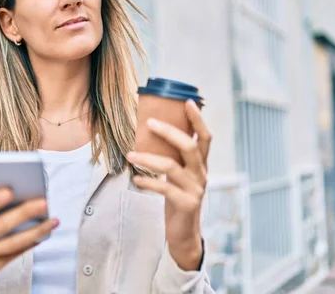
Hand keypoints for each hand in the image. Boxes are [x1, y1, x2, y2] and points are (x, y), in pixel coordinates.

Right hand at [0, 188, 58, 292]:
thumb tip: (16, 197)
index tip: (9, 191)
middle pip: (0, 226)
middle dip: (24, 213)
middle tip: (43, 203)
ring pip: (13, 242)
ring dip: (36, 230)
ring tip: (52, 221)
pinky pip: (15, 253)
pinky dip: (31, 243)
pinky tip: (43, 234)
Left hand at [127, 99, 210, 270]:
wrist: (184, 233)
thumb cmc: (177, 198)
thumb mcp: (178, 175)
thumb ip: (172, 157)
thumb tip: (151, 133)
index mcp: (200, 164)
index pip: (205, 137)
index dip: (198, 119)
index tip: (187, 101)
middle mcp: (201, 173)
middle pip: (189, 146)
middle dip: (169, 132)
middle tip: (149, 122)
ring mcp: (195, 189)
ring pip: (171, 167)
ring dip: (148, 159)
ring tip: (130, 155)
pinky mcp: (186, 204)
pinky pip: (164, 189)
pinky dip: (148, 182)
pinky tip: (135, 179)